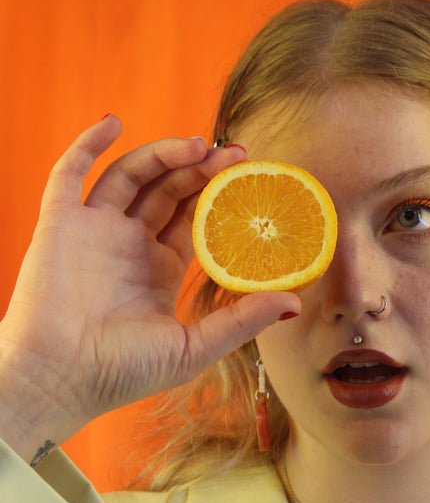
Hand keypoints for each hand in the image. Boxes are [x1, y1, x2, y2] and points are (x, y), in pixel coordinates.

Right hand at [0, 116, 299, 459]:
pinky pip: (70, 173)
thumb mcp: (194, 347)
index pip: (195, 217)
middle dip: (202, 168)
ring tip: (199, 145)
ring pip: (131, 175)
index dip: (220, 193)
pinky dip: (88, 144)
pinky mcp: (59, 223)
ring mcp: (93, 230)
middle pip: (169, 189)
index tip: (250, 175)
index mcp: (159, 268)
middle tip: (236, 155)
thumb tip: (296, 303)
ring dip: (163, 153)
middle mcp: (129, 243)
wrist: (60, 380)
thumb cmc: (123, 373)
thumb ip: (242, 321)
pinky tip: (114, 123)